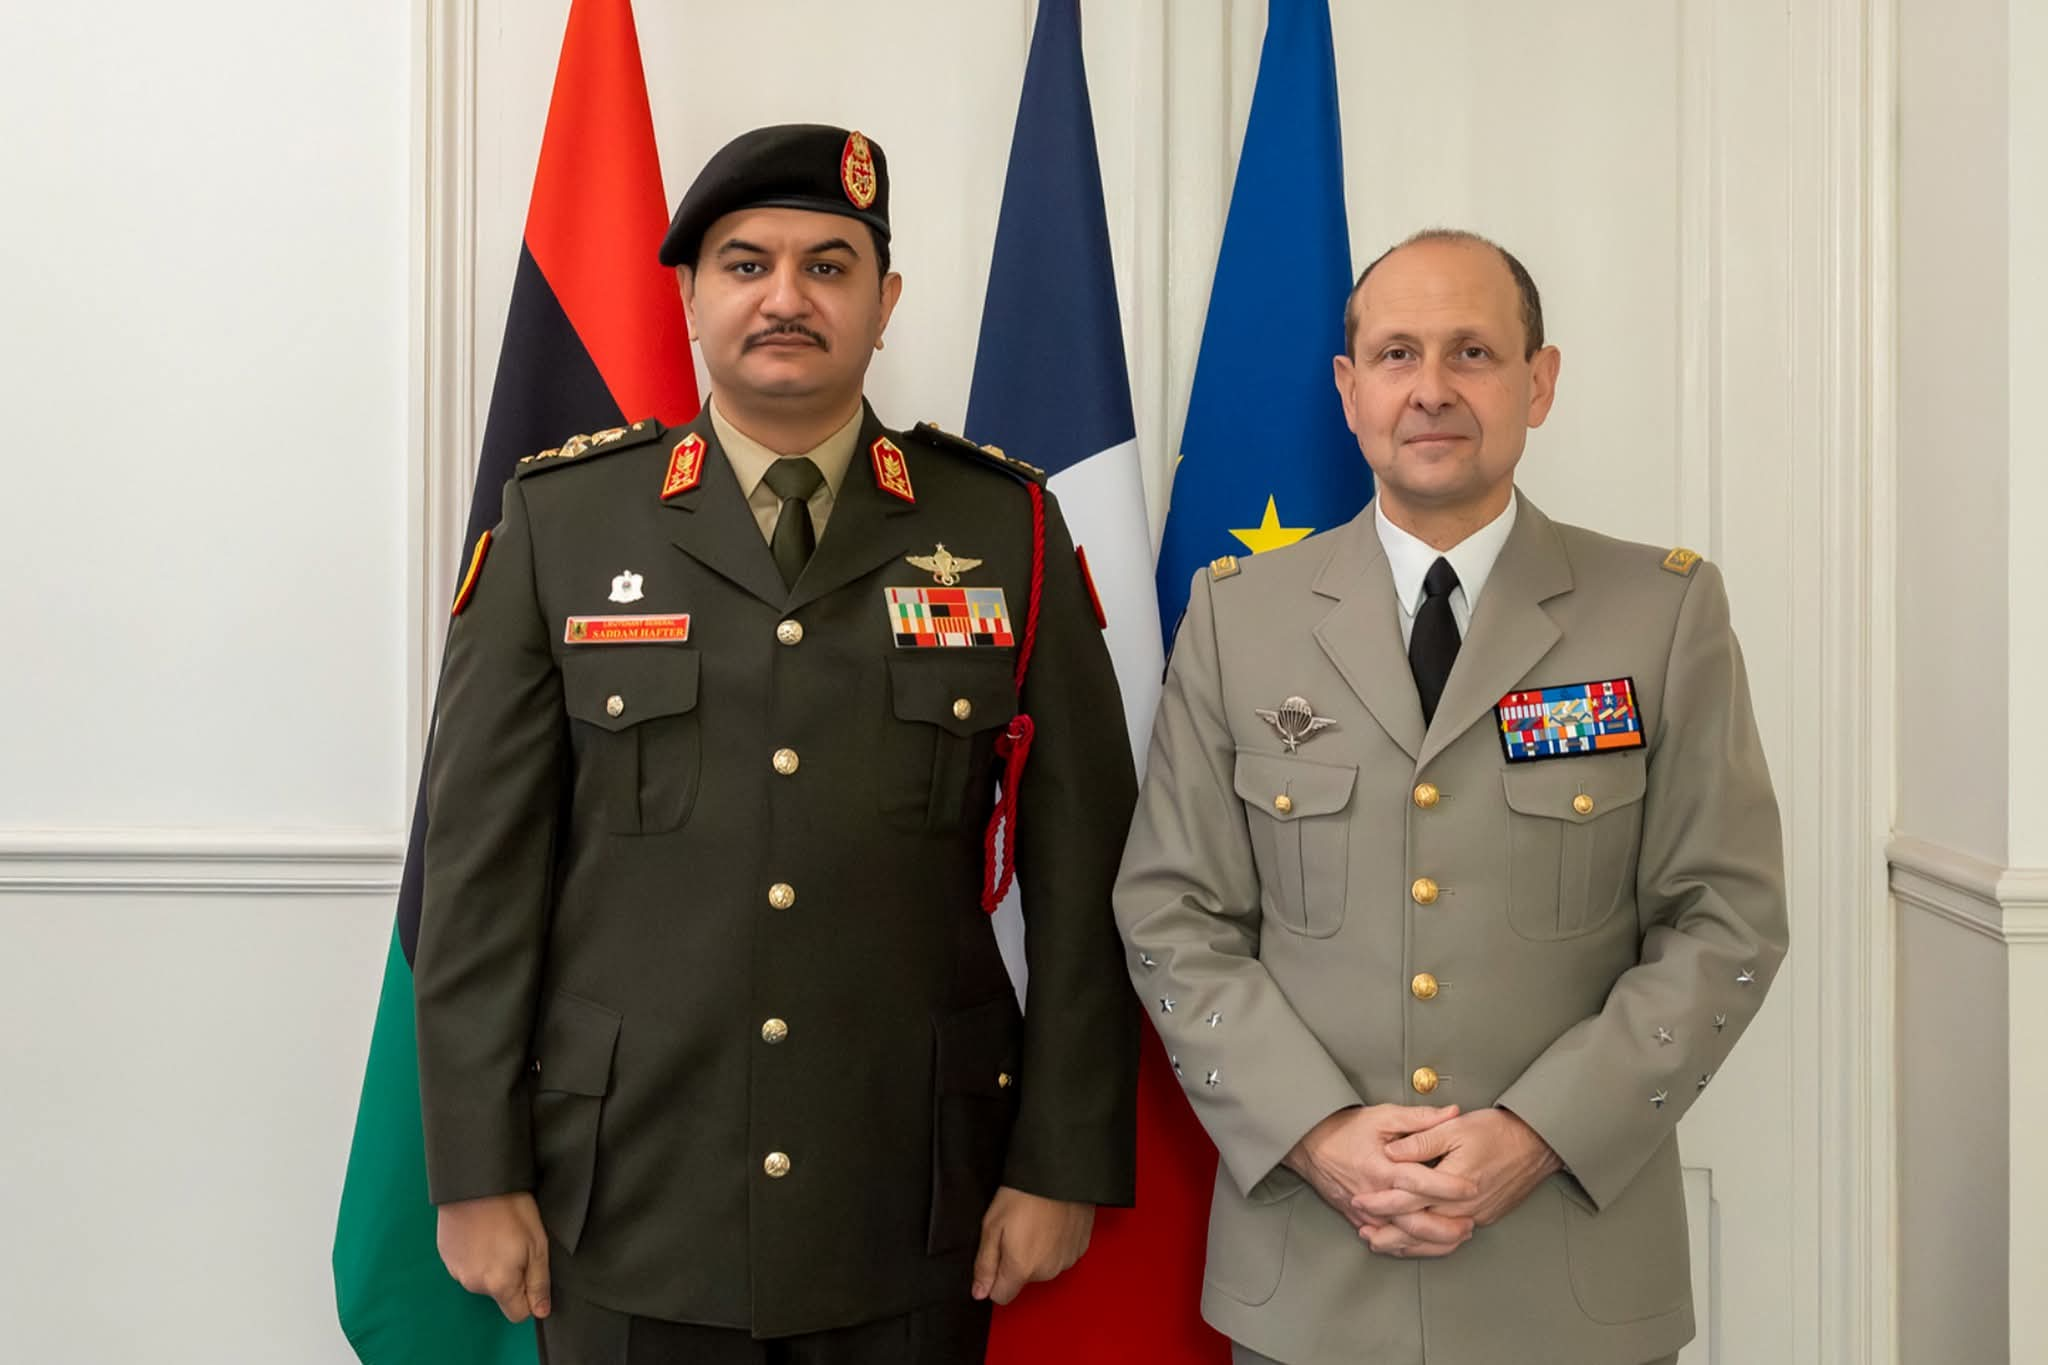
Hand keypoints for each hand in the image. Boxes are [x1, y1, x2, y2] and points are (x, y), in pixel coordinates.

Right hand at [436, 1192, 550, 1322]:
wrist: (475, 1184)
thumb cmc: (512, 1211)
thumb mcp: (537, 1245)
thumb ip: (539, 1283)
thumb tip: (541, 1311)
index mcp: (499, 1285)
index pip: (517, 1314)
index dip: (530, 1297)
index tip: (532, 1272)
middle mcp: (474, 1285)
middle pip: (499, 1294)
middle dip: (511, 1277)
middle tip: (516, 1245)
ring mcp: (456, 1271)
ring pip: (481, 1280)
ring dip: (491, 1266)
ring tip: (496, 1235)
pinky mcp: (446, 1256)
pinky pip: (465, 1266)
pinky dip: (474, 1255)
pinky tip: (480, 1233)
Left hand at [971, 1187, 1094, 1303]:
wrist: (1060, 1173)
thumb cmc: (1024, 1194)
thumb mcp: (991, 1226)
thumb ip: (984, 1264)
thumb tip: (979, 1292)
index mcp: (1021, 1268)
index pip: (1001, 1296)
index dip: (994, 1279)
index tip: (996, 1256)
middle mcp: (1046, 1271)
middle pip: (1023, 1280)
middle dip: (1016, 1262)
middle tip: (1016, 1231)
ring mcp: (1066, 1261)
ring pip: (1043, 1269)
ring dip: (1038, 1253)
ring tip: (1035, 1224)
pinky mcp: (1080, 1249)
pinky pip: (1061, 1257)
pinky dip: (1055, 1245)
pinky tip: (1051, 1224)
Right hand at [1283, 1105, 1476, 1257]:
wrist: (1310, 1145)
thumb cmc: (1347, 1129)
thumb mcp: (1383, 1116)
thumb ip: (1420, 1118)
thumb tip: (1453, 1113)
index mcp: (1382, 1167)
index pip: (1421, 1182)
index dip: (1449, 1187)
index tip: (1473, 1188)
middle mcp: (1375, 1194)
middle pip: (1415, 1221)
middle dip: (1446, 1228)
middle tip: (1471, 1223)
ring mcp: (1366, 1212)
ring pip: (1403, 1237)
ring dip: (1433, 1241)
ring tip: (1457, 1237)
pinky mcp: (1360, 1220)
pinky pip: (1388, 1240)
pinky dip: (1411, 1246)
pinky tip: (1429, 1245)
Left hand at [1378, 1107, 1561, 1227]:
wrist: (1536, 1143)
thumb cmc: (1497, 1132)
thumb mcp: (1454, 1127)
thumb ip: (1420, 1141)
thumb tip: (1391, 1152)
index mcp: (1452, 1183)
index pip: (1407, 1199)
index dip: (1380, 1202)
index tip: (1359, 1202)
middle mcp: (1463, 1206)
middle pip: (1418, 1228)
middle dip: (1388, 1233)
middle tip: (1364, 1232)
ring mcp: (1476, 1215)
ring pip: (1435, 1239)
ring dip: (1407, 1244)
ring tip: (1383, 1242)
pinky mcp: (1484, 1217)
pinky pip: (1452, 1237)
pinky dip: (1431, 1242)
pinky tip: (1418, 1241)